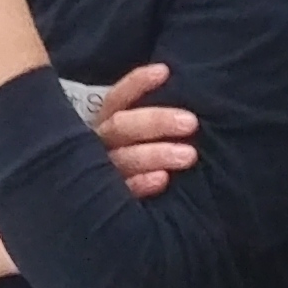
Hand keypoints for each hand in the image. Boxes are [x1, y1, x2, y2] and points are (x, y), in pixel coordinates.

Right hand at [90, 64, 199, 199]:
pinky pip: (123, 190)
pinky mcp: (107, 202)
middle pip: (121, 126)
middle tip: (191, 122)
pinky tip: (163, 179)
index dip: (137, 83)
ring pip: (124, 158)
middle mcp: (97, 146)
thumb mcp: (131, 136)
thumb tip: (170, 82)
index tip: (165, 71)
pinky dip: (142, 183)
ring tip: (190, 154)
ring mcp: (101, 174)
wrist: (97, 215)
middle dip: (156, 121)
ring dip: (156, 153)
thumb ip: (144, 118)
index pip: (117, 99)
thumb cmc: (130, 163)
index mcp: (102, 125)